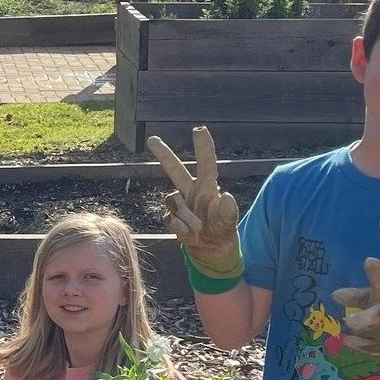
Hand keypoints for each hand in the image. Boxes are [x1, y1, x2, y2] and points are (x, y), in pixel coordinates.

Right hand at [148, 126, 242, 282]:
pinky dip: (179, 227)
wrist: (211, 250)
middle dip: (163, 154)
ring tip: (198, 229)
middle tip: (151, 139)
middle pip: (174, 169)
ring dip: (185, 215)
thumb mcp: (229, 223)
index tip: (200, 129)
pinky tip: (188, 234)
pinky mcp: (171, 217)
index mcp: (208, 187)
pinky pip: (169, 218)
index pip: (206, 164)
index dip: (203, 147)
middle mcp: (191, 191)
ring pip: (172, 199)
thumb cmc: (222, 230)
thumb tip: (227, 196)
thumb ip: (228, 211)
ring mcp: (179, 203)